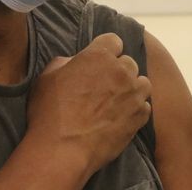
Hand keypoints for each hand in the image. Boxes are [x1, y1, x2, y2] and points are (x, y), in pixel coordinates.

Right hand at [26, 34, 151, 175]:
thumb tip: (75, 62)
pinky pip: (144, 106)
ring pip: (142, 83)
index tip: (99, 62)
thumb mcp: (47, 77)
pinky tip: (120, 118)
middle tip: (103, 86)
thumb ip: (66, 62)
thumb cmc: (49, 113)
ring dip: (131, 89)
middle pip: (129, 62)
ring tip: (116, 102)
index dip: (106, 51)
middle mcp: (121, 71)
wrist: (62, 150)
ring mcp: (134, 94)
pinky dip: (135, 110)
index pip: (113, 40)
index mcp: (99, 56)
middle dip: (118, 71)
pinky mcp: (139, 116)